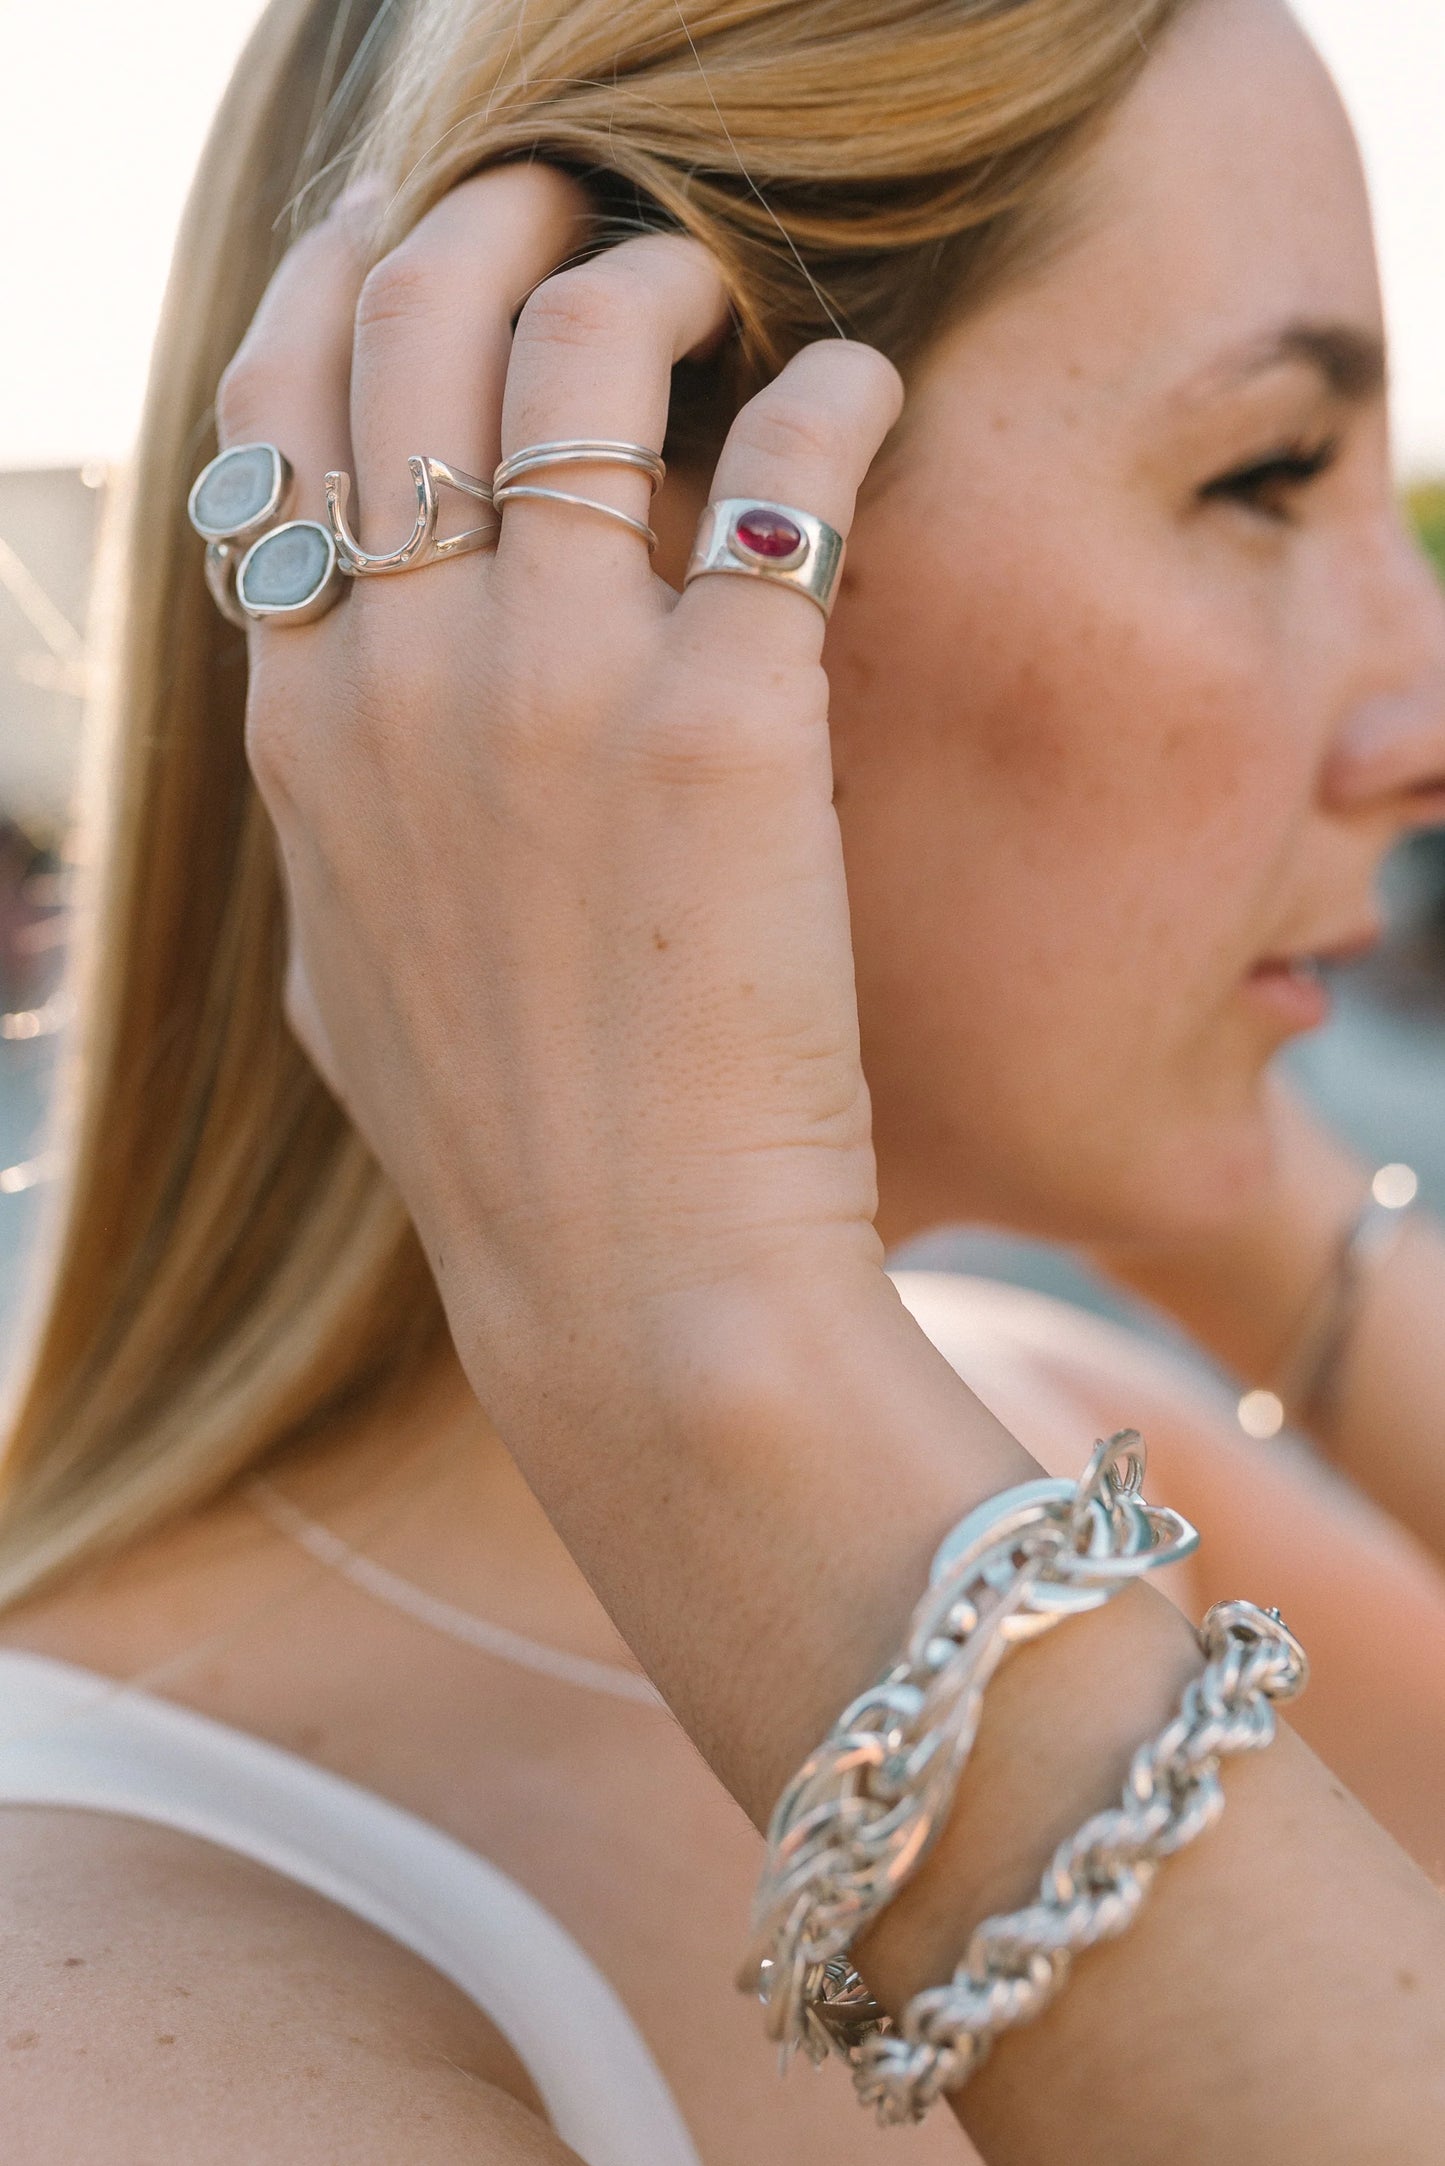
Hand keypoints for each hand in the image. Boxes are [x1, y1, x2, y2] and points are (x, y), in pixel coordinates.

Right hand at [220, 165, 902, 1386]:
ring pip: (579, 354)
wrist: (633, 1285)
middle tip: (581, 207)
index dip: (340, 292)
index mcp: (300, 728)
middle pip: (409, 333)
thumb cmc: (501, 1151)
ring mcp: (554, 690)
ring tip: (723, 283)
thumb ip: (332, 821)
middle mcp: (399, 675)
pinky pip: (782, 470)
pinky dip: (834, 397)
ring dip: (654, 272)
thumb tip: (328, 726)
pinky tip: (866, 394)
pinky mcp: (725, 725)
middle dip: (491, 219)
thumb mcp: (347, 976)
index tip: (404, 235)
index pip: (275, 423)